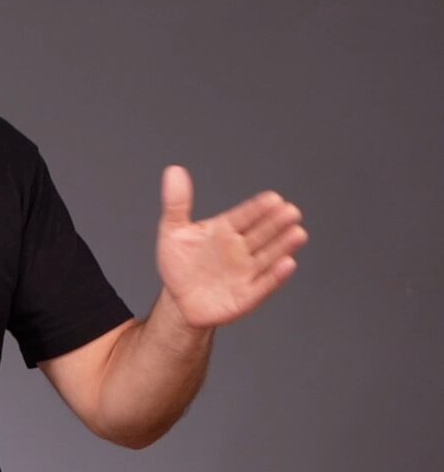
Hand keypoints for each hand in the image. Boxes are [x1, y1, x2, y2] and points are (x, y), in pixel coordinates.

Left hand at [156, 166, 306, 328]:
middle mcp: (241, 249)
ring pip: (269, 256)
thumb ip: (176, 203)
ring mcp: (246, 272)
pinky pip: (264, 285)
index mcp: (225, 230)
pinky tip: (288, 264)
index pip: (245, 216)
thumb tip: (174, 170)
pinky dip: (276, 276)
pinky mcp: (247, 296)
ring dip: (283, 246)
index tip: (273, 198)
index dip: (257, 209)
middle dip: (276, 223)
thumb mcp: (173, 232)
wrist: (180, 301)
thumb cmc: (179, 264)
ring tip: (297, 233)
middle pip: (262, 233)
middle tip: (290, 211)